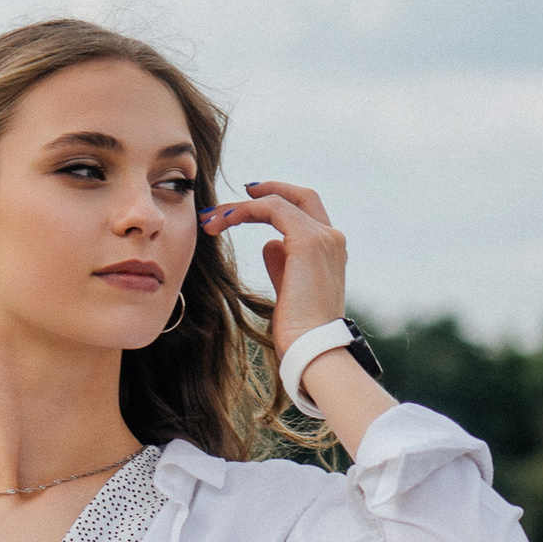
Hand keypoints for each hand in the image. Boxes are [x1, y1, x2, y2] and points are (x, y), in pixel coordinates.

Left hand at [198, 179, 346, 368]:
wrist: (312, 349)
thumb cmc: (299, 331)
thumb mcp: (288, 291)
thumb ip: (281, 264)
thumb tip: (269, 244)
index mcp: (330, 250)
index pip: (305, 212)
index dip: (277, 202)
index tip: (246, 206)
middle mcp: (331, 239)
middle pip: (300, 196)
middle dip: (264, 192)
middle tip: (229, 202)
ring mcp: (323, 237)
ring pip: (279, 202)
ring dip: (241, 207)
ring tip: (211, 220)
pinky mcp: (308, 241)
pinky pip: (272, 209)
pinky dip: (245, 210)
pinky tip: (224, 220)